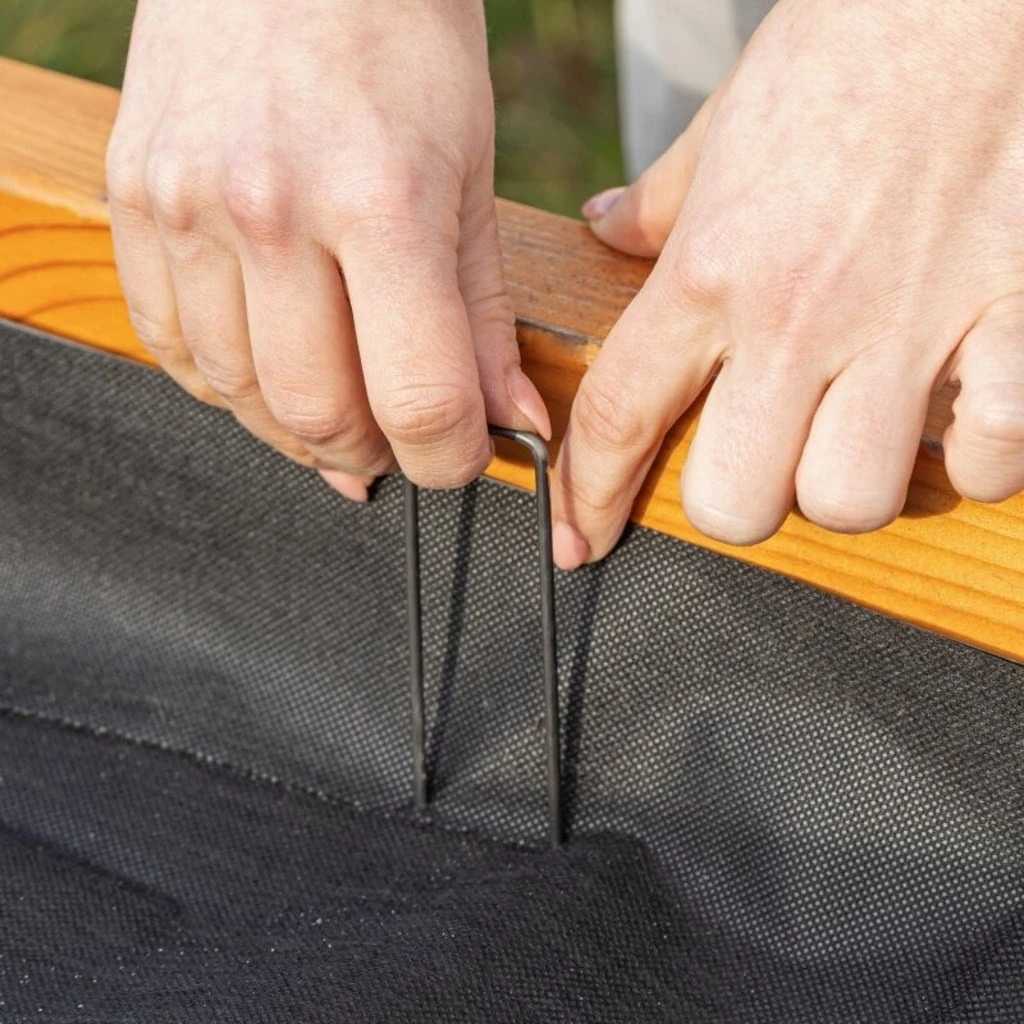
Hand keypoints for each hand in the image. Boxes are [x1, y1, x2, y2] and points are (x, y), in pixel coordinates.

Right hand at [106, 0, 549, 501]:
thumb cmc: (396, 32)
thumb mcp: (470, 168)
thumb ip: (483, 311)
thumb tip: (507, 416)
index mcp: (380, 200)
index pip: (416, 398)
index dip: (449, 458)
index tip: (460, 459)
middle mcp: (269, 209)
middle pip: (316, 413)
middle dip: (372, 455)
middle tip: (400, 444)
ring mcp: (186, 204)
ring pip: (235, 393)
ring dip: (297, 429)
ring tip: (340, 412)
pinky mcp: (134, 197)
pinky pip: (166, 343)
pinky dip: (225, 383)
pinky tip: (268, 370)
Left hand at [554, 0, 1023, 568]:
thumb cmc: (852, 48)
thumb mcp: (725, 127)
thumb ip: (660, 205)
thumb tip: (604, 231)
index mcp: (714, 271)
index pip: (618, 418)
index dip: (589, 496)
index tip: (583, 539)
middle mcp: (797, 316)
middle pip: (733, 504)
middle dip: (736, 502)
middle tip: (758, 456)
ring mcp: (906, 327)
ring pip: (846, 502)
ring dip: (842, 487)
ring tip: (853, 434)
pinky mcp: (1010, 320)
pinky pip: (985, 460)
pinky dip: (972, 459)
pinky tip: (958, 412)